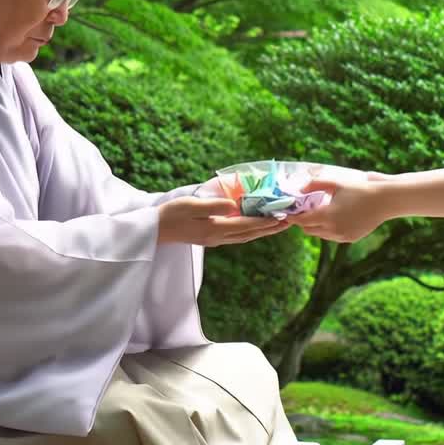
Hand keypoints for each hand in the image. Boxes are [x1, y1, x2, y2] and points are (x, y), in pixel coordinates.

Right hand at [157, 196, 289, 246]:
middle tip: (288, 222)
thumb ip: (214, 205)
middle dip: (269, 228)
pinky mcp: (211, 238)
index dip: (265, 221)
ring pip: (245, 237)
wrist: (156, 229)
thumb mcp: (191, 205)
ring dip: (262, 231)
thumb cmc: (172, 213)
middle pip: (250, 233)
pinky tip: (255, 228)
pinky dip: (250, 231)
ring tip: (277, 225)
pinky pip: (237, 236)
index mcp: (215, 228)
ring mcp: (215, 239)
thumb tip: (234, 205)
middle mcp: (218, 237)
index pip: (246, 225)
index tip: (281, 216)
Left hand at [291, 174, 391, 242]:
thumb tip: (300, 189)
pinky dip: (328, 229)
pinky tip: (333, 218)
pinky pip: (332, 236)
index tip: (288, 213)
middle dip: (303, 222)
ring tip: (319, 213)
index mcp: (326, 216)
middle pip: (308, 230)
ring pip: (320, 235)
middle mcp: (332, 229)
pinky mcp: (350, 239)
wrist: (383, 201)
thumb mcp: (335, 183)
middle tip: (304, 211)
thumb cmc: (359, 189)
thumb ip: (315, 184)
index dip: (293, 217)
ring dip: (316, 226)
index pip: (302, 221)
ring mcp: (341, 236)